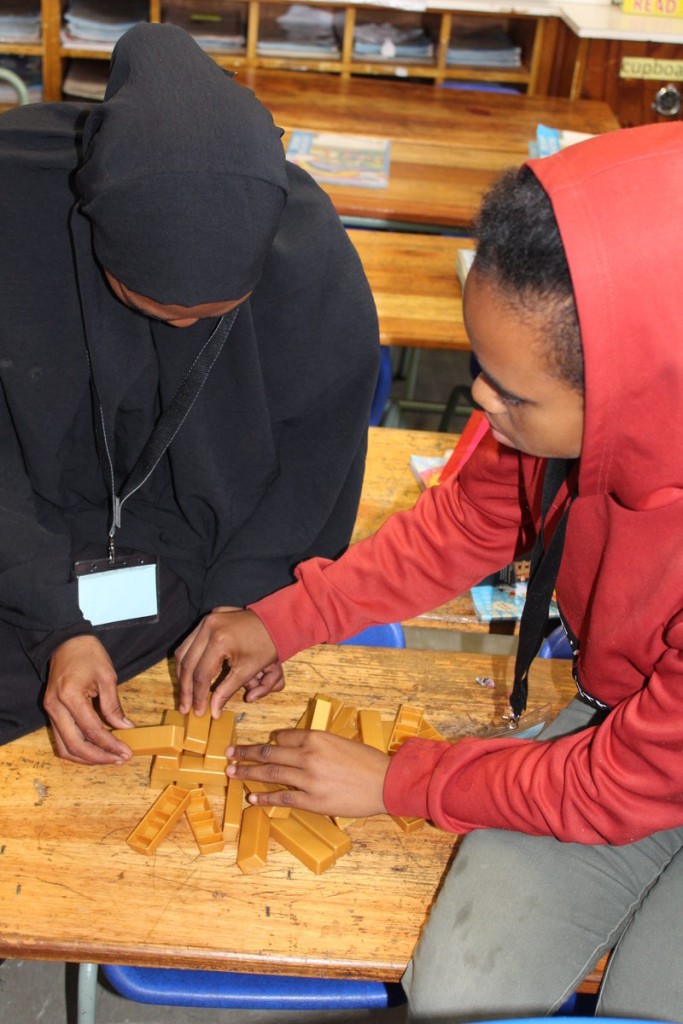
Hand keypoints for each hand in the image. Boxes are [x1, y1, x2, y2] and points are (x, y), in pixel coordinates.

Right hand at [44, 635, 134, 764]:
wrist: (67, 641)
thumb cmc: (88, 654)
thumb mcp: (107, 676)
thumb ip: (114, 705)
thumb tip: (125, 727)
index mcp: (70, 696)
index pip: (92, 730)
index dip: (110, 745)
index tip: (126, 752)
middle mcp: (56, 708)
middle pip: (75, 745)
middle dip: (99, 757)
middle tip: (120, 759)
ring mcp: (50, 711)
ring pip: (65, 747)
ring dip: (86, 758)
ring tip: (109, 759)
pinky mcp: (51, 712)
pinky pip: (62, 739)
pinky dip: (77, 749)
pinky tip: (95, 750)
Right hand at [175, 607, 282, 717]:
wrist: (279, 621)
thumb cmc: (267, 646)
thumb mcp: (248, 671)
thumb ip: (226, 692)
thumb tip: (213, 712)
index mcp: (219, 641)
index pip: (201, 675)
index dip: (198, 696)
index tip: (198, 712)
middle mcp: (208, 627)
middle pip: (187, 663)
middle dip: (185, 688)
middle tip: (185, 707)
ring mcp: (207, 620)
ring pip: (183, 651)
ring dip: (183, 674)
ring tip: (185, 693)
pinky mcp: (209, 617)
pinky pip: (190, 640)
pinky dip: (188, 658)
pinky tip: (189, 674)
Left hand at [227, 730, 389, 818]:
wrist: (385, 782)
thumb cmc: (367, 761)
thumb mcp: (340, 742)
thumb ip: (316, 745)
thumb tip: (295, 748)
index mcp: (316, 737)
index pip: (282, 737)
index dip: (268, 742)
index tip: (256, 746)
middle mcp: (308, 755)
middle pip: (268, 753)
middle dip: (245, 753)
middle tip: (228, 753)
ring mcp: (308, 779)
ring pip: (270, 774)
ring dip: (247, 772)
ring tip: (231, 772)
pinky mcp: (312, 800)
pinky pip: (282, 798)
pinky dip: (265, 797)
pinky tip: (251, 797)